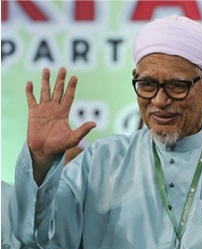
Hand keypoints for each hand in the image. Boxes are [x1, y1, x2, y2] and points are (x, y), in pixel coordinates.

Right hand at [26, 67, 95, 182]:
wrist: (44, 150)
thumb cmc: (59, 146)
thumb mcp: (73, 138)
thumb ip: (83, 130)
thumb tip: (94, 123)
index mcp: (64, 113)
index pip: (69, 96)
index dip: (71, 87)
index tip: (75, 77)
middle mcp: (54, 108)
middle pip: (58, 90)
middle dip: (60, 80)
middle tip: (63, 68)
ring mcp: (43, 109)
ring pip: (45, 91)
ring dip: (45, 81)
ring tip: (46, 69)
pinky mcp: (33, 112)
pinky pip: (31, 99)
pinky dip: (30, 91)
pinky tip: (30, 83)